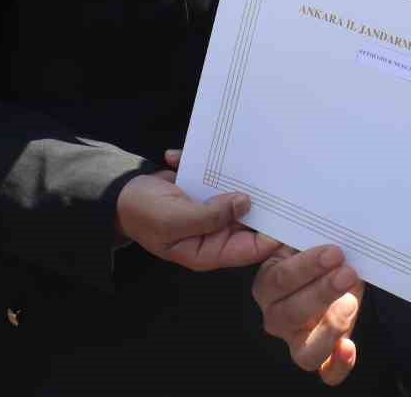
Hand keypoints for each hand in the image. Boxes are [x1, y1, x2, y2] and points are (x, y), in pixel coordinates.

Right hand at [115, 168, 279, 271]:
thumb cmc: (142, 213)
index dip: (273, 235)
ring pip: (239, 198)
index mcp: (207, 250)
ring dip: (241, 179)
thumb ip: (209, 216)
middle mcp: (214, 233)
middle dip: (263, 202)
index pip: (250, 248)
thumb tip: (245, 203)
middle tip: (281, 179)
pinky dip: (213, 164)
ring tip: (250, 160)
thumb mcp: (173, 219)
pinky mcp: (206, 191)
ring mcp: (211, 211)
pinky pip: (220, 178)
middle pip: (250, 222)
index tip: (291, 214)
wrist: (119, 195)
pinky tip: (193, 158)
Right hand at [253, 245, 362, 385]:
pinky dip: (339, 364)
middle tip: (347, 273)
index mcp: (268, 285)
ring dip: (331, 327)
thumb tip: (326, 225)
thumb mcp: (312, 242)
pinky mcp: (321, 357)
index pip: (280, 279)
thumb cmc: (322, 257)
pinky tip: (349, 347)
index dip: (308, 267)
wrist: (338, 273)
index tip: (334, 252)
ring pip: (306, 351)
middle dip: (323, 291)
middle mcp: (277, 317)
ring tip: (350, 303)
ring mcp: (297, 341)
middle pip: (291, 313)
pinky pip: (327, 373)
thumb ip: (312, 237)